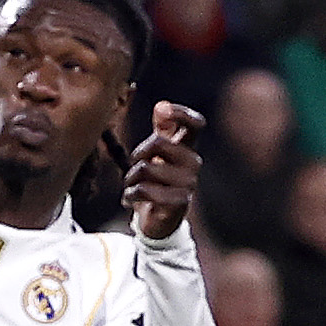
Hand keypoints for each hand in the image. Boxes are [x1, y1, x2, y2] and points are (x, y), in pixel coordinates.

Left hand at [121, 102, 204, 241]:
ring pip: (147, 168)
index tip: (161, 109)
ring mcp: (188, 184)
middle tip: (134, 167)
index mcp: (187, 148)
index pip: (195, 124)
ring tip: (132, 187)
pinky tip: (130, 199)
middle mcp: (193, 163)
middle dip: (137, 155)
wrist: (158, 220)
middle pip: (159, 142)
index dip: (181, 113)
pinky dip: (130, 195)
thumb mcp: (157, 153)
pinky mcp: (178, 203)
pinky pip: (145, 190)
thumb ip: (161, 128)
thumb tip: (162, 105)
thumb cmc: (156, 181)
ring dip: (130, 179)